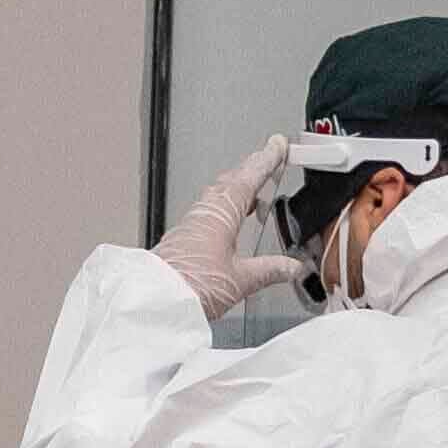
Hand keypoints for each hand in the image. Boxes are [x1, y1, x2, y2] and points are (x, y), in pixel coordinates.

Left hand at [153, 136, 294, 318]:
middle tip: (267, 158)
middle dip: (252, 168)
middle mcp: (203, 213)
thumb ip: (269, 271)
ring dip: (237, 187)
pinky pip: (209, 211)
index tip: (276, 146)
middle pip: (232, 181)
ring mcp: (191, 224)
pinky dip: (225, 207)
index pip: (248, 178)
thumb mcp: (241, 280)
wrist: (155, 301)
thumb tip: (292, 267)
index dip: (266, 161)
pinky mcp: (183, 239)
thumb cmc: (190, 286)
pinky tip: (229, 221)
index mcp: (220, 213)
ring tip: (254, 190)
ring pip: (218, 195)